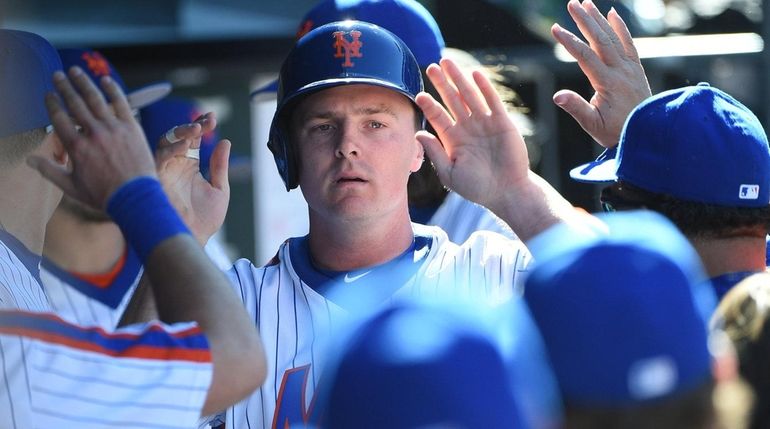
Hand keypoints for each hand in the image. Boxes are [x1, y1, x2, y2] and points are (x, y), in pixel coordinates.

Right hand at [28, 67, 156, 209]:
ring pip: (96, 99)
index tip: (48, 94)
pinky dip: (113, 90)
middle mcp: (93, 134)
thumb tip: (29, 161)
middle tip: (57, 75)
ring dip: (84, 82)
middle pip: (75, 104)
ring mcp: (114, 129)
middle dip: (64, 87)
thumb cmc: (103, 195)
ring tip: (75, 71)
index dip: (52, 103)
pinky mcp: (132, 128)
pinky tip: (105, 80)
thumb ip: (49, 171)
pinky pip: (122, 103)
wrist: (135, 198)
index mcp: (77, 147)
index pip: (59, 118)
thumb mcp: (71, 187)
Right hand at [154, 112, 229, 243]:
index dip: (201, 126)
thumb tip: (225, 142)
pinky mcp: (154, 180)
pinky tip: (185, 145)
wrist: (192, 240)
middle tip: (207, 121)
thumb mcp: (219, 190)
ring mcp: (163, 171)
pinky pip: (157, 159)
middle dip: (191, 125)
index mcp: (188, 166)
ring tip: (197, 129)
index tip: (212, 117)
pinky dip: (170, 150)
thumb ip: (220, 166)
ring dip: (180, 133)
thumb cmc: (203, 221)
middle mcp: (173, 165)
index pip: (192, 139)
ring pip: (164, 143)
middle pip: (177, 136)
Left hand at [414, 58, 529, 212]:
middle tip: (432, 67)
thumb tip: (418, 134)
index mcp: (453, 139)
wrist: (506, 192)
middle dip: (442, 83)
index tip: (419, 96)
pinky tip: (474, 74)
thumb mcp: (450, 173)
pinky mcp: (502, 122)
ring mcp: (484, 123)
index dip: (429, 105)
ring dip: (459, 79)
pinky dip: (484, 88)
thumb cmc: (477, 187)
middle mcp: (467, 127)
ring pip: (469, 95)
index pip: (438, 117)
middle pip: (452, 100)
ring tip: (448, 63)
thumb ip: (435, 153)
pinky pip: (491, 101)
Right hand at [551, 0, 650, 147]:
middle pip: (601, 40)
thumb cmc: (616, 132)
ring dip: (599, 19)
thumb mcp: (593, 125)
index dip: (569, 41)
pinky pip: (628, 43)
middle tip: (571, 3)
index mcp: (608, 83)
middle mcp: (621, 71)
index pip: (585, 56)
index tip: (555, 28)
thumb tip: (557, 96)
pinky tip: (612, 14)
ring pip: (614, 38)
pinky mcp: (635, 69)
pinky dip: (620, 27)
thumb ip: (576, 108)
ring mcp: (630, 68)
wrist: (647, 133)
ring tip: (586, 3)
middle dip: (585, 20)